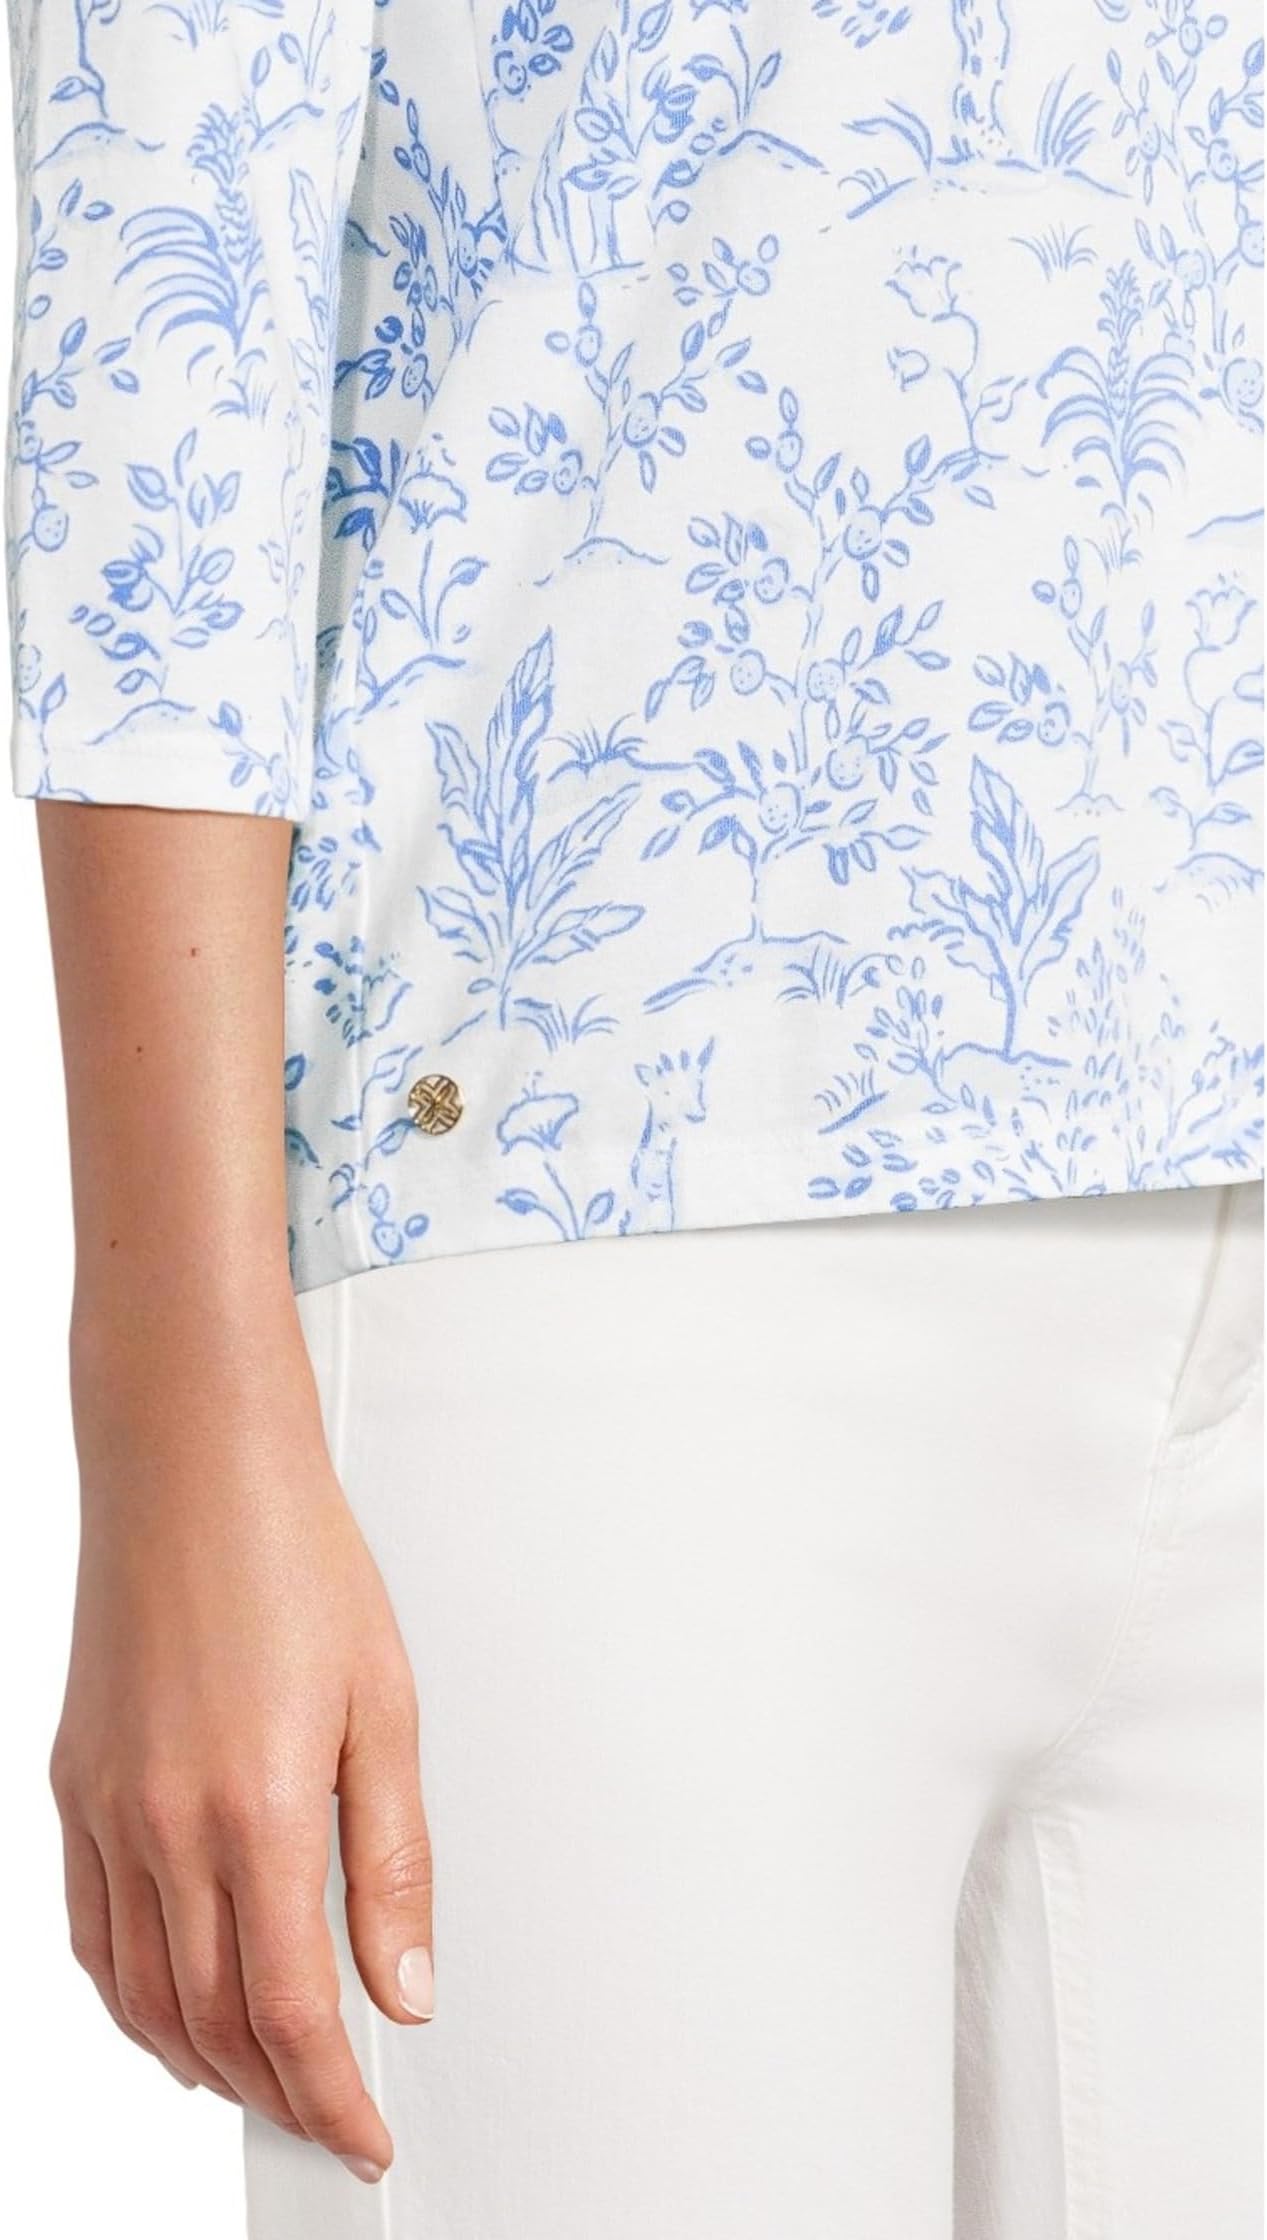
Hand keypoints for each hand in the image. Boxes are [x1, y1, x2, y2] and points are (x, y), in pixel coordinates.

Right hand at [49, 1299, 432, 2185]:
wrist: (194, 1467)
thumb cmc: (295, 1561)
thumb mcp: (386, 1709)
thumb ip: (393, 1864)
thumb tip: (403, 1988)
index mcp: (258, 1811)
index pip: (292, 2017)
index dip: (330, 2100)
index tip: (365, 2137)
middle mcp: (166, 1826)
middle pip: (215, 2024)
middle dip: (277, 2095)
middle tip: (326, 2116)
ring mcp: (105, 1810)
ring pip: (143, 1996)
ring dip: (203, 2061)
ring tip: (261, 2083)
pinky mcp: (73, 1784)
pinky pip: (90, 1932)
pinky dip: (131, 1997)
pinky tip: (169, 2006)